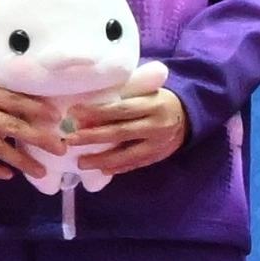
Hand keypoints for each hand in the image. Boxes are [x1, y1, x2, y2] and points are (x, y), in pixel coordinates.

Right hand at [0, 72, 72, 181]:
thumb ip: (1, 93)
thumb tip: (35, 101)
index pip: (14, 101)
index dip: (36, 109)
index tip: (56, 118)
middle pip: (12, 127)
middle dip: (38, 138)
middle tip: (60, 149)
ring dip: (21, 161)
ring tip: (41, 172)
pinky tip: (9, 174)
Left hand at [64, 76, 189, 180]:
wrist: (189, 115)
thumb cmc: (157, 98)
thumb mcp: (145, 90)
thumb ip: (123, 95)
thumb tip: (88, 105)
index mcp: (153, 104)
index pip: (121, 109)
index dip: (96, 112)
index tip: (73, 114)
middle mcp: (157, 125)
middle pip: (121, 132)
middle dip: (93, 137)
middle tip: (70, 140)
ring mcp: (160, 144)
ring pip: (128, 154)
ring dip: (102, 159)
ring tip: (80, 163)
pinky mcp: (159, 157)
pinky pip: (136, 164)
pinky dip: (118, 168)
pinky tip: (101, 170)